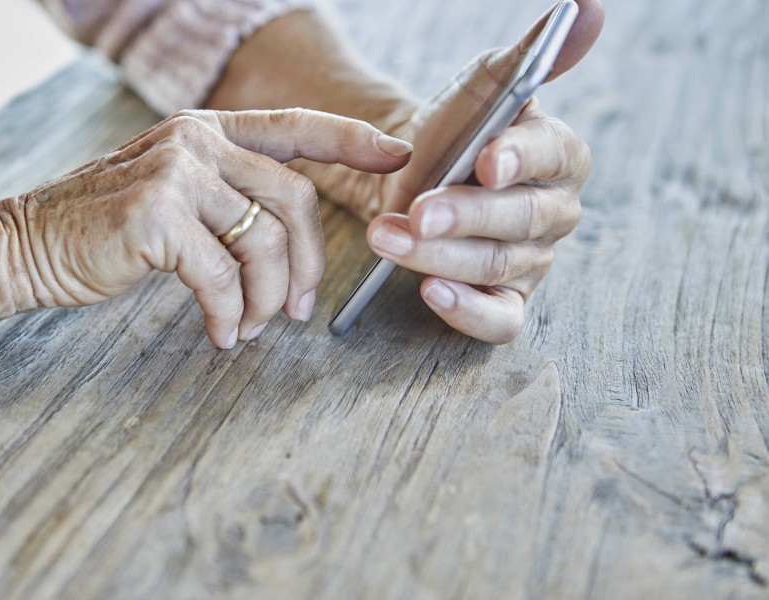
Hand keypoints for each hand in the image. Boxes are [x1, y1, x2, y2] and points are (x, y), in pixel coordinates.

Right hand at [9, 109, 411, 347]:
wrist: (28, 247)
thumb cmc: (106, 230)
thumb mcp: (174, 195)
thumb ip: (229, 197)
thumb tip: (291, 243)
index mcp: (208, 131)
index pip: (296, 128)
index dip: (352, 142)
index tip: (399, 156)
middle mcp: (196, 141)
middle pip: (296, 200)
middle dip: (308, 264)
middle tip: (296, 310)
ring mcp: (175, 172)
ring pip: (264, 242)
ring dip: (267, 298)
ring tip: (250, 326)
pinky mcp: (155, 215)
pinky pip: (223, 276)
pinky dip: (229, 314)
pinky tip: (219, 333)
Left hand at [293, 1, 603, 342]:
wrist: (414, 178)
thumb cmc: (452, 132)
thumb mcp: (482, 85)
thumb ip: (530, 54)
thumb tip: (586, 6)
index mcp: (559, 156)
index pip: (553, 155)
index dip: (521, 158)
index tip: (486, 161)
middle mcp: (554, 213)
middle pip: (520, 220)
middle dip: (465, 216)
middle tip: (416, 211)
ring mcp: (532, 262)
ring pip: (498, 267)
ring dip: (440, 255)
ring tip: (387, 238)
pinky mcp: (506, 301)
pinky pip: (499, 321)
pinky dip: (467, 312)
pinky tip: (431, 293)